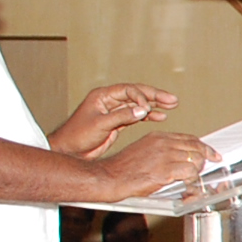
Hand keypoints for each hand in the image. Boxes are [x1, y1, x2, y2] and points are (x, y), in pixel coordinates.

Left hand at [51, 83, 179, 157]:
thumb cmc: (77, 136)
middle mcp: (110, 101)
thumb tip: (143, 110)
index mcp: (102, 96)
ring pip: (138, 104)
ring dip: (155, 105)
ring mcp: (114, 111)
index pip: (128, 90)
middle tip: (172, 99)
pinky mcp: (117, 122)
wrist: (69, 151)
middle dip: (155, 96)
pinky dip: (148, 116)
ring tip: (172, 105)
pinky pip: (136, 116)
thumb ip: (121, 117)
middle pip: (136, 94)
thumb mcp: (100, 125)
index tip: (147, 109)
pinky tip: (160, 117)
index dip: (141, 97)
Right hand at [78, 130, 211, 200]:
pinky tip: (187, 183)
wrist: (110, 177)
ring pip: (195, 159)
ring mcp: (165, 155)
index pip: (189, 138)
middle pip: (196, 147)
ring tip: (192, 178)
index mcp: (158, 137)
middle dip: (206, 157)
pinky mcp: (165, 170)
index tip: (211, 153)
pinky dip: (192, 179)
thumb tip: (180, 158)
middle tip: (209, 165)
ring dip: (197, 171)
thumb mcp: (144, 150)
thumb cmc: (124, 168)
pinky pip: (190, 172)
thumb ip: (163, 152)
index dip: (203, 147)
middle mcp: (163, 143)